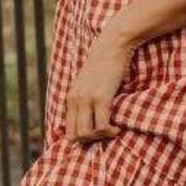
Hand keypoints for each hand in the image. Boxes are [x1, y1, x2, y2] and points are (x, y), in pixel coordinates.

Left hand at [65, 25, 133, 143]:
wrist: (113, 45)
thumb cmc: (105, 64)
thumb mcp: (89, 83)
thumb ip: (85, 98)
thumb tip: (91, 119)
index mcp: (70, 97)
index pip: (67, 130)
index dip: (81, 138)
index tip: (96, 134)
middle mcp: (75, 99)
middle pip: (74, 136)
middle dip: (90, 141)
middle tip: (104, 134)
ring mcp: (86, 98)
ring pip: (86, 134)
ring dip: (100, 137)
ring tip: (111, 130)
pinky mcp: (101, 97)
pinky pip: (102, 126)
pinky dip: (110, 132)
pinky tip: (117, 128)